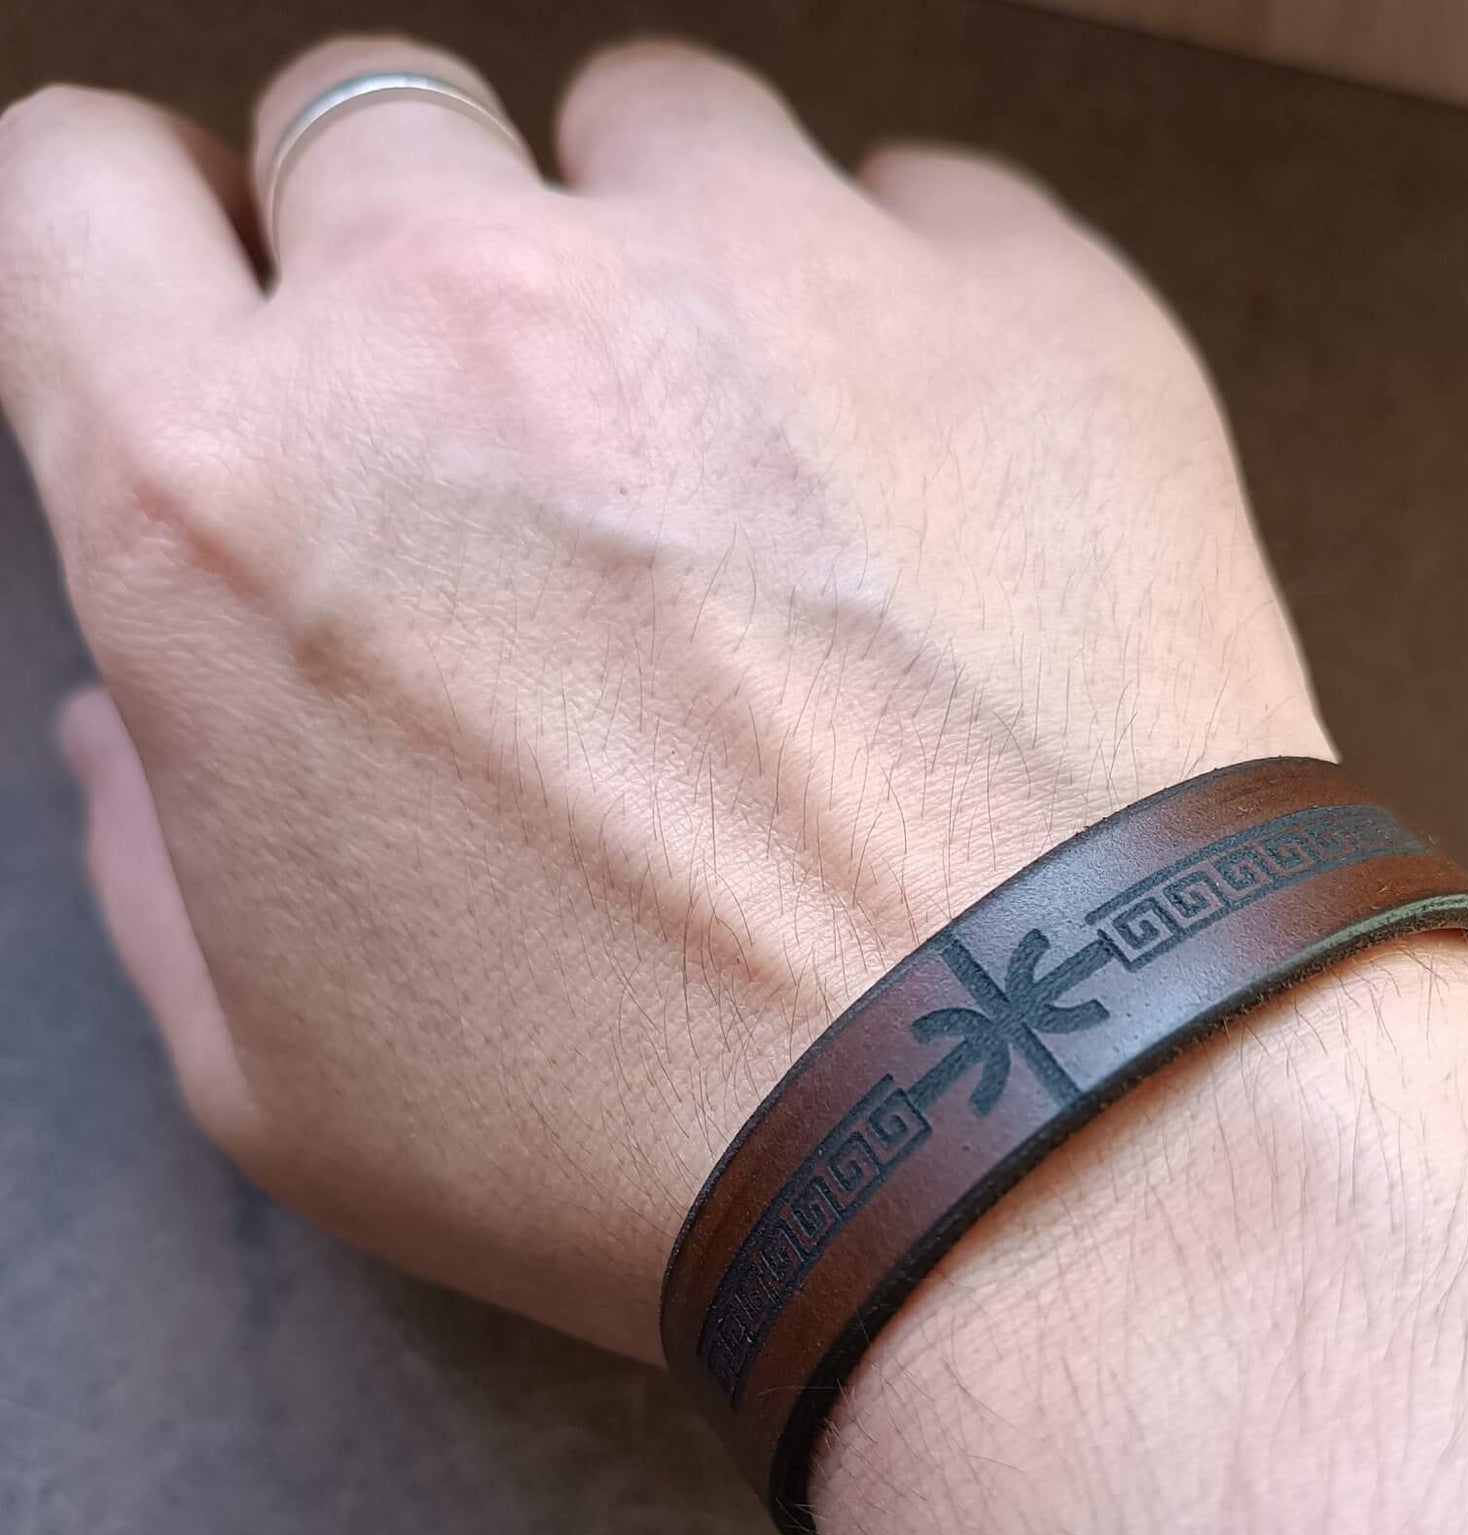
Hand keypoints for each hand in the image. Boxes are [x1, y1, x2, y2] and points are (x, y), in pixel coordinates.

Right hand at [0, 37, 1325, 1356]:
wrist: (1042, 1126)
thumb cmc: (655, 1145)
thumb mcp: (287, 1083)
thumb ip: (162, 853)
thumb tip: (141, 714)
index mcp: (232, 495)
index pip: (77, 194)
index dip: (148, 254)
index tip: (233, 325)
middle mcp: (474, 318)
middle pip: (370, 127)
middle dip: (411, 261)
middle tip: (525, 451)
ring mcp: (769, 268)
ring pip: (651, 131)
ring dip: (666, 259)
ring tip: (767, 475)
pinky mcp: (1020, 293)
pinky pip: (915, 204)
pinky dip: (905, 310)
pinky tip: (947, 496)